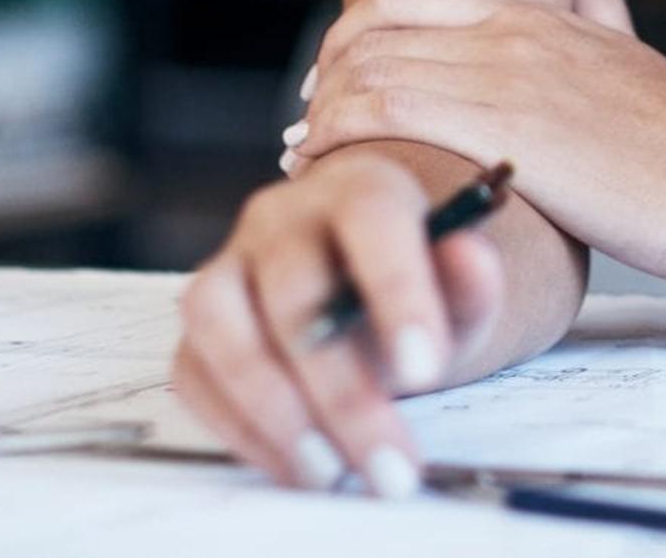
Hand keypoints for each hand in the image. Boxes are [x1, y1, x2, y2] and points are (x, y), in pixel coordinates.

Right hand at [168, 148, 508, 494]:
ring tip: (330, 474)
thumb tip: (471, 256)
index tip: (424, 372)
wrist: (353, 295)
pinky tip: (295, 466)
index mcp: (357, 191)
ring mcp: (226, 266)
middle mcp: (280, 218)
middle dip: (342, 393)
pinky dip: (239, 429)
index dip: (395, 291)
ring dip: (272, 412)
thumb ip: (471, 280)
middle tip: (388, 467)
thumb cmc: (407, 295)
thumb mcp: (458, 291)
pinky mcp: (197, 327)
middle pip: (294, 291)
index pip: (369, 218)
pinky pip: (194, 373)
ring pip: (220, 323)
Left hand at [285, 0, 665, 290]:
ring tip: (306, 156)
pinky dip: (340, 136)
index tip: (334, 76)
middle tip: (306, 122)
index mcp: (538, 15)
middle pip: (376, 26)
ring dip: (321, 111)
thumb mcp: (633, 45)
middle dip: (325, 72)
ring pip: (372, 67)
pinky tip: (329, 172)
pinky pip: (391, 112)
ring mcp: (508, 78)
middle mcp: (513, 35)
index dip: (354, 29)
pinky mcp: (507, 132)